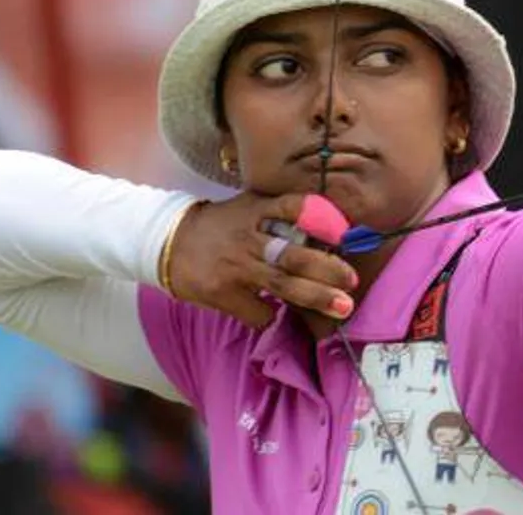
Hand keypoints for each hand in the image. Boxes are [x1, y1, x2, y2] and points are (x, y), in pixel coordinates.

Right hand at [162, 192, 358, 328]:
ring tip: (343, 306)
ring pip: (282, 284)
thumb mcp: (250, 207)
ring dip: (316, 297)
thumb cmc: (223, 225)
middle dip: (328, 269)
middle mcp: (249, 237)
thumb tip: (334, 228)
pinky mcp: (222, 292)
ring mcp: (235, 266)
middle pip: (293, 254)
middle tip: (353, 281)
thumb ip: (284, 215)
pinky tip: (280, 314)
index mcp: (258, 210)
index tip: (344, 234)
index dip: (320, 219)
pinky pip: (258, 311)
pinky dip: (273, 315)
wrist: (169, 241)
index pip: (292, 207)